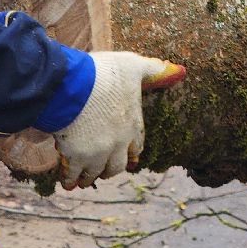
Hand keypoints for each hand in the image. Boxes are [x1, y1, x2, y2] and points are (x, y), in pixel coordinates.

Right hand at [52, 51, 185, 189]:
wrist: (75, 84)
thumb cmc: (104, 73)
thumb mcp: (133, 65)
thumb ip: (153, 69)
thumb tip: (179, 70)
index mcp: (133, 125)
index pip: (136, 147)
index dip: (130, 152)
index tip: (127, 158)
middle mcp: (118, 143)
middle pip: (117, 166)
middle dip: (110, 169)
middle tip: (102, 170)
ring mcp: (98, 152)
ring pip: (95, 173)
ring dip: (90, 177)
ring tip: (82, 180)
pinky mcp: (77, 156)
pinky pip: (74, 174)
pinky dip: (70, 179)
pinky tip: (67, 182)